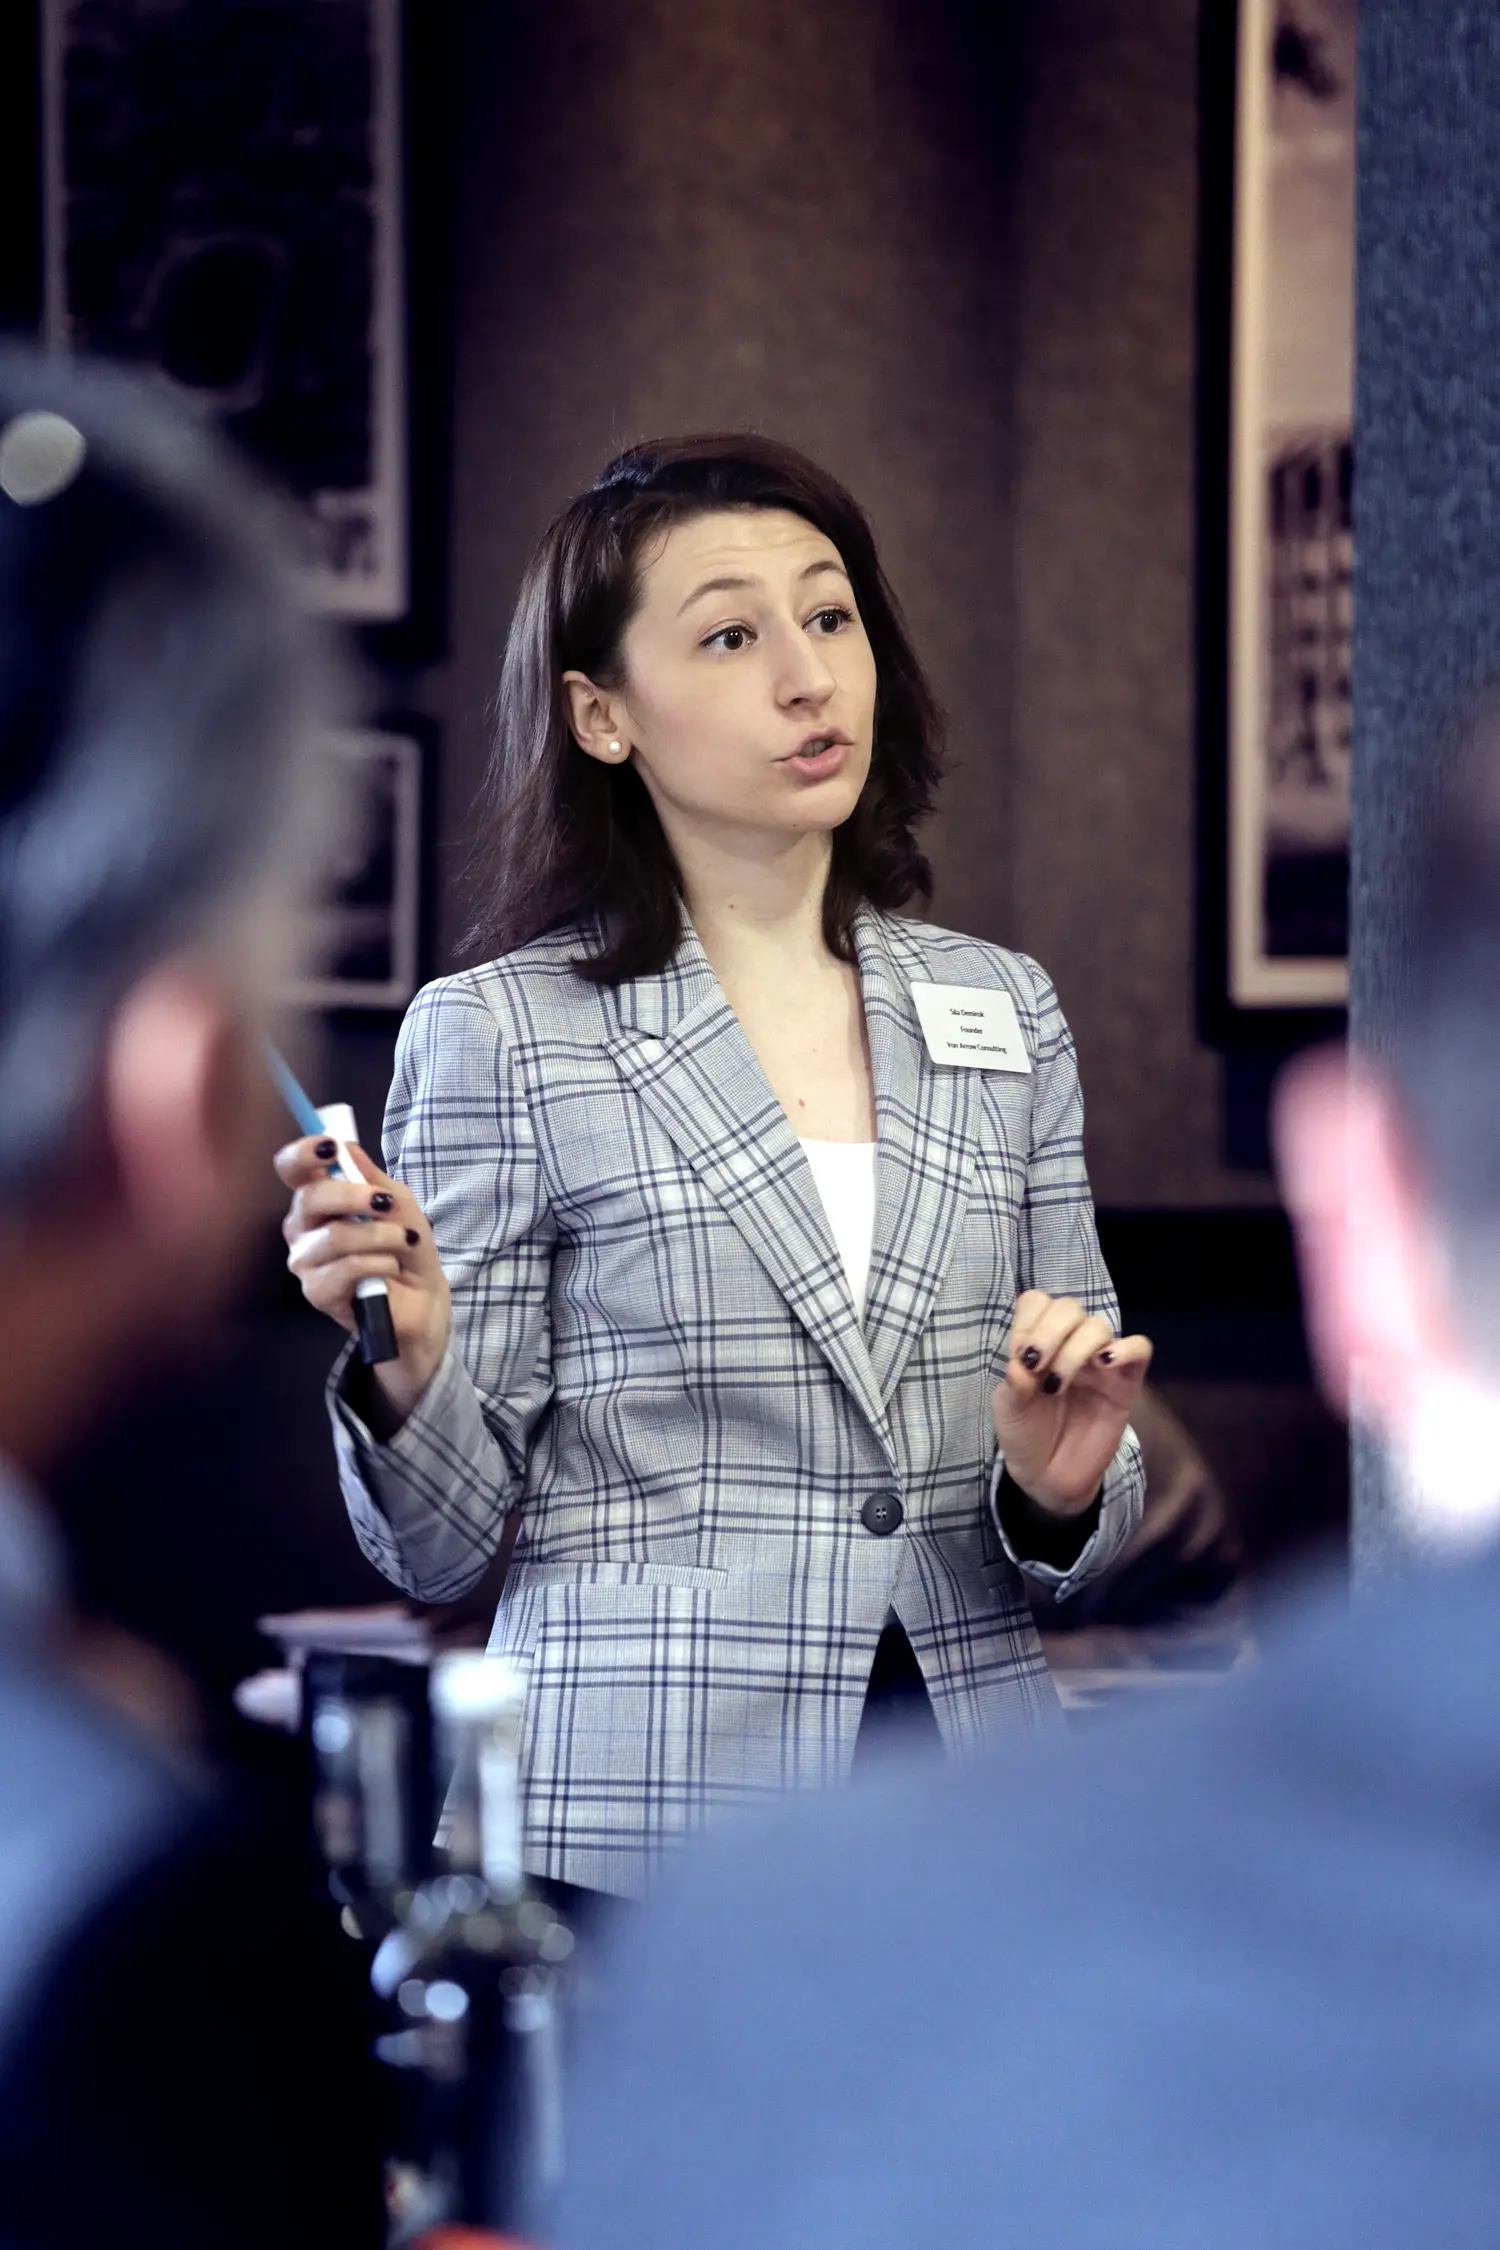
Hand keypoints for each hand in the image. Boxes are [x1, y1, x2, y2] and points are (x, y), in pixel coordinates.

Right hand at [275, 1134, 451, 1423]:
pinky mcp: (318, 1293)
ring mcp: (306, 1261)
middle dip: (353, 1196)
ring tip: (403, 1243)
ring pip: (335, 1236)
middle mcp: (303, 1227)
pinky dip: (378, 1263)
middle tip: (385, 1204)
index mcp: (318, 1199)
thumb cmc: (406, 1247)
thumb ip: (373, 1178)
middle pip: (310, 1199)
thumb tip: (347, 1146)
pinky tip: (391, 1268)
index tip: (330, 1147)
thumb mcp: (400, 1204)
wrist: (423, 1300)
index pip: (291, 1169)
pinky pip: (345, 1268)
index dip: (303, 1153)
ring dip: (380, 1236)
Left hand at [991, 1290, 1152, 1513]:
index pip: (1037, 1303)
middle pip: (1068, 1307)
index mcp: (1038, 1342)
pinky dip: (1125, 1348)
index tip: (1019, 1356)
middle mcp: (1069, 1344)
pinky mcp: (1126, 1383)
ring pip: (1097, 1326)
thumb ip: (1013, 1385)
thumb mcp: (1008, 1411)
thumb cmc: (1025, 1435)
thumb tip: (1019, 1364)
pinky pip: (1140, 1348)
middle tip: (1036, 1367)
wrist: (1048, 1476)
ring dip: (1074, 1350)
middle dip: (1049, 1332)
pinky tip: (1104, 1363)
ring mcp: (1099, 1362)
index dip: (1027, 1322)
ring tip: (1057, 1385)